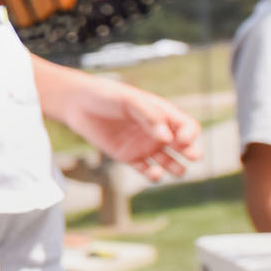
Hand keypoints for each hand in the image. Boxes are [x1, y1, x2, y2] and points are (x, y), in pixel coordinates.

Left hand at [61, 76, 202, 179]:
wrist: (78, 104)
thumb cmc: (105, 95)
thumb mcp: (128, 100)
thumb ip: (148, 115)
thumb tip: (167, 137)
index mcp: (162, 114)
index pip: (187, 126)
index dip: (190, 134)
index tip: (183, 139)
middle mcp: (157, 132)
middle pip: (183, 147)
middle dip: (192, 152)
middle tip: (193, 156)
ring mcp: (145, 146)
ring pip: (169, 162)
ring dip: (176, 168)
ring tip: (178, 170)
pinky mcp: (130, 157)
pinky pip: (147, 171)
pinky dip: (153, 175)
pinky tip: (153, 174)